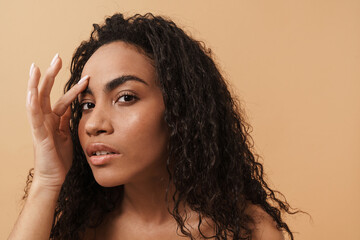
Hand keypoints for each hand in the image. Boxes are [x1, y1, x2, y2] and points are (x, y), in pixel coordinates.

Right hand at [26, 54, 88, 189]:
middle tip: (57, 57)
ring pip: (36, 101)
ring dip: (36, 84)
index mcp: (54, 119)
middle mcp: (45, 119)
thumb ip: (67, 121)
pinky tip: (31, 92)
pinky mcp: (38, 135)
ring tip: (36, 68)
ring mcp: (40, 126)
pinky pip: (34, 117)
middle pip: (47, 92)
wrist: (54, 177)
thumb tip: (73, 108)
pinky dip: (32, 104)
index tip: (85, 76)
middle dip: (52, 74)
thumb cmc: (60, 157)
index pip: (63, 98)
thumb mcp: (67, 135)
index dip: (73, 87)